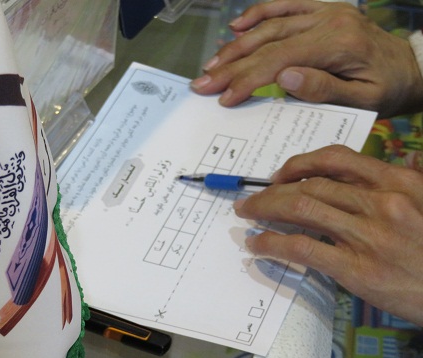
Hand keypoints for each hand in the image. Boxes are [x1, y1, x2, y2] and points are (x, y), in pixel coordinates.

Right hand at [191, 0, 422, 117]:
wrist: (411, 68)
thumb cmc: (387, 90)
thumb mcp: (365, 101)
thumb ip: (325, 89)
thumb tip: (285, 78)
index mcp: (338, 44)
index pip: (280, 60)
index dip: (247, 79)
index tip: (223, 97)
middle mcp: (328, 20)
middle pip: (268, 42)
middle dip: (231, 64)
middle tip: (203, 83)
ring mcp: (324, 11)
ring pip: (270, 24)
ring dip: (236, 45)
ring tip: (211, 65)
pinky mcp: (322, 9)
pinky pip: (284, 5)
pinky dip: (258, 13)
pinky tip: (236, 26)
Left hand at [233, 145, 422, 324]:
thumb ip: (413, 178)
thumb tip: (408, 160)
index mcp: (398, 183)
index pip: (338, 159)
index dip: (301, 162)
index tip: (281, 173)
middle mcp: (381, 203)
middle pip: (311, 185)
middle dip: (273, 189)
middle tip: (253, 197)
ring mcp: (367, 236)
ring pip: (301, 209)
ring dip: (265, 209)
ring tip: (247, 213)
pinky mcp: (357, 269)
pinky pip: (302, 248)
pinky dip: (273, 243)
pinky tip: (258, 244)